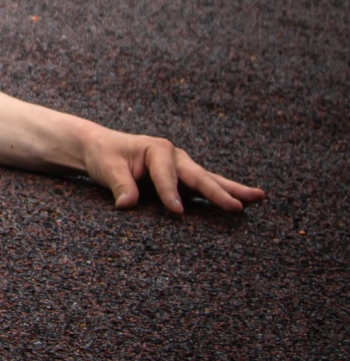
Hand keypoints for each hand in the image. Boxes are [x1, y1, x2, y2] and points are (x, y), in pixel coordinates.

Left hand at [77, 125, 264, 213]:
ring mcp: (182, 168)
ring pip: (210, 180)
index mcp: (156, 149)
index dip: (170, 193)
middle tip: (239, 206)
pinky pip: (206, 187)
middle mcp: (175, 157)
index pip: (165, 175)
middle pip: (199, 176)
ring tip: (259, 198)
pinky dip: (225, 193)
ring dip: (234, 190)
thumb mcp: (107, 167)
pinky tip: (245, 202)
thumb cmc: (105, 155)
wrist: (101, 148)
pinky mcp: (184, 180)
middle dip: (218, 191)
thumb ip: (119, 185)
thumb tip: (126, 205)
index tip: (177, 212)